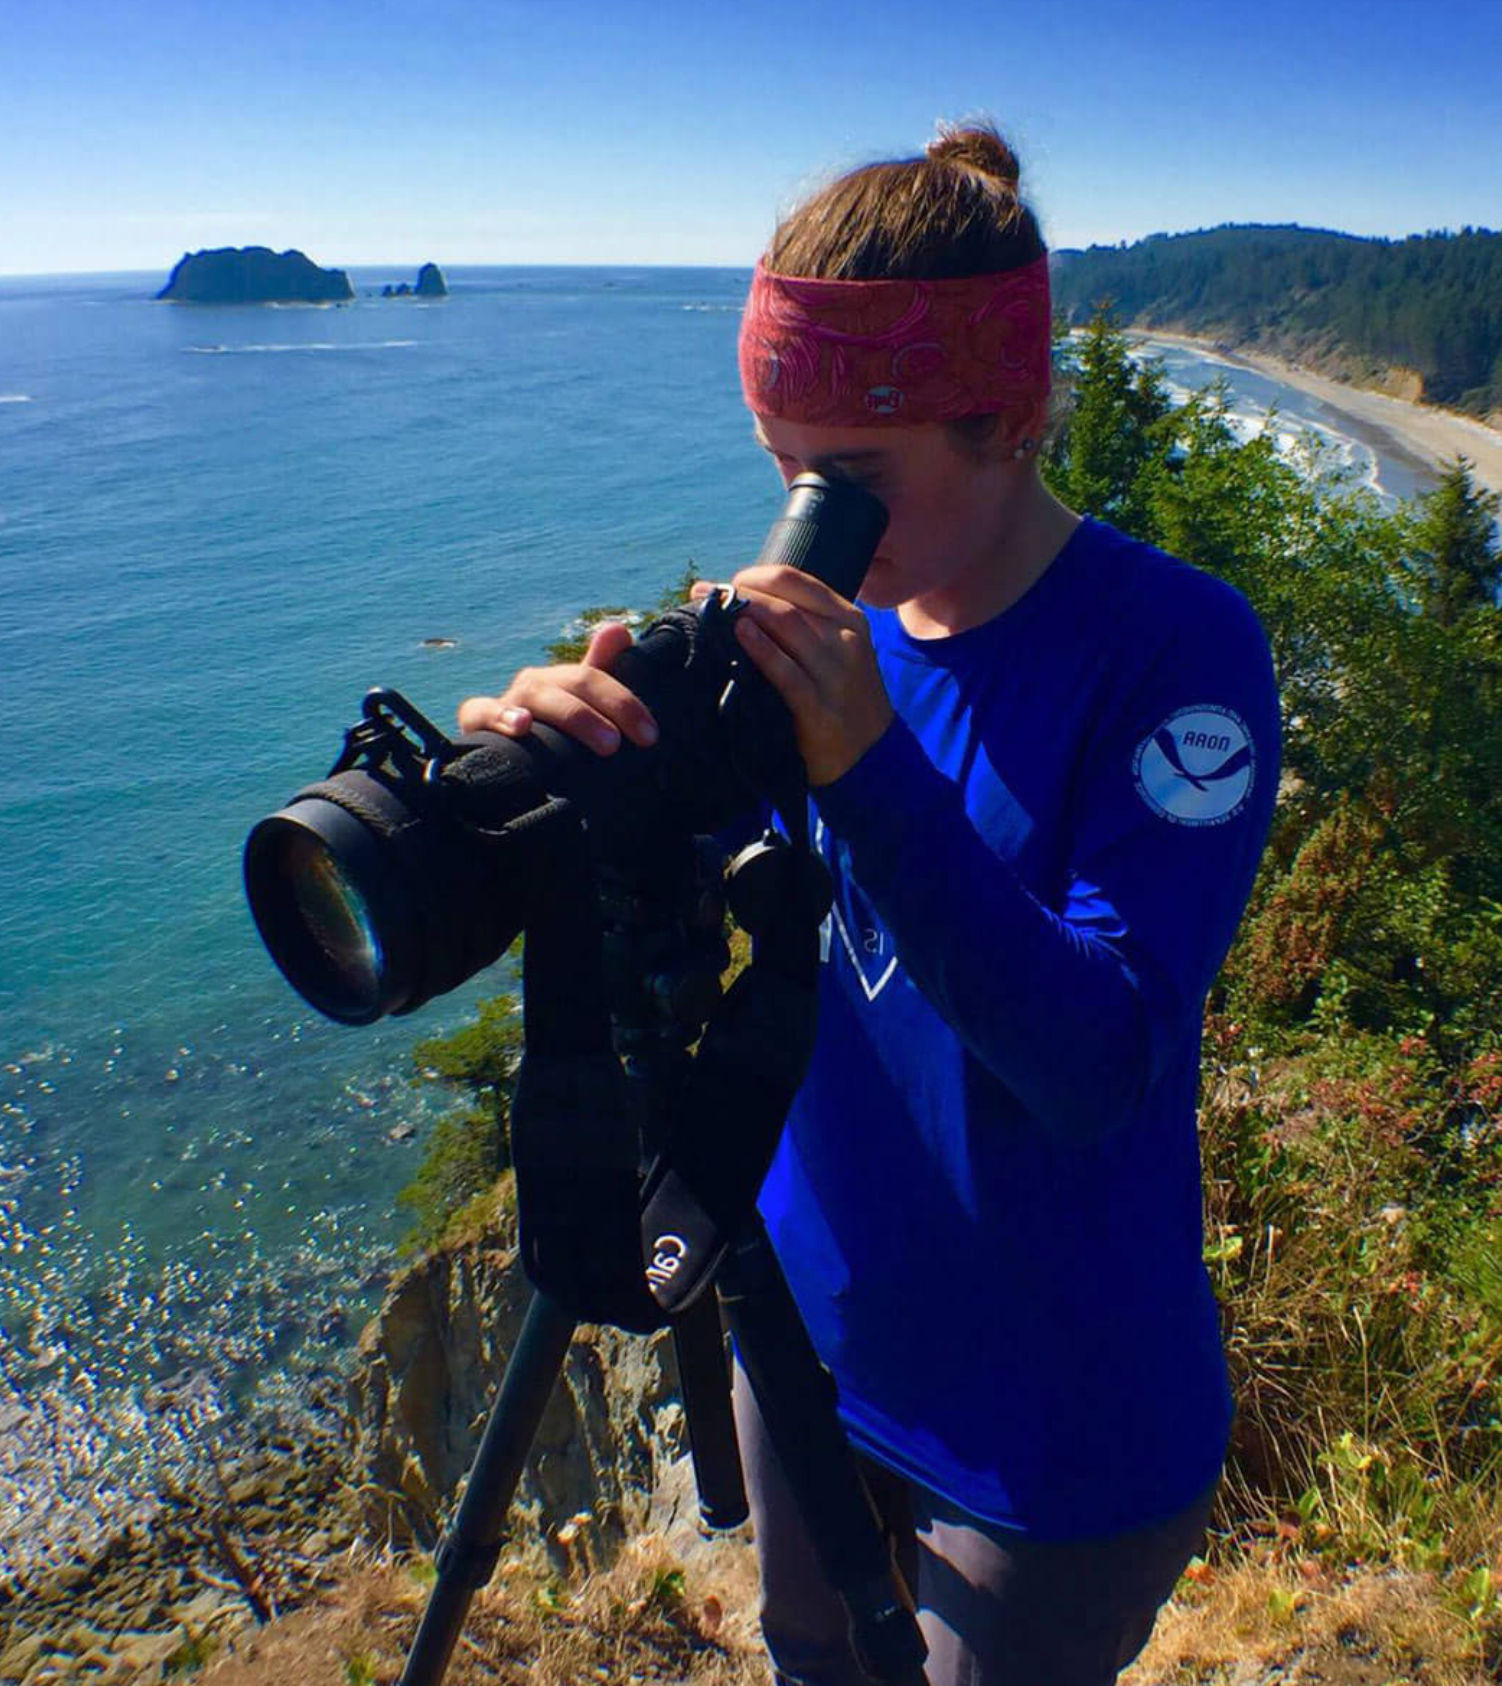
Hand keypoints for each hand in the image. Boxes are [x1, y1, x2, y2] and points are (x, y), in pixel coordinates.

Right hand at [456, 621, 658, 755]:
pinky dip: (500, 715)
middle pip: (575, 682)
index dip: (626, 701)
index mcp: (562, 681)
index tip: (650, 735)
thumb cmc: (548, 738)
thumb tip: (619, 629)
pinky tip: (521, 725)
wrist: (499, 765)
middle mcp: (536, 685)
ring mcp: (507, 700)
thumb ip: (602, 673)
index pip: (598, 677)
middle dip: (609, 707)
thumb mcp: (579, 711)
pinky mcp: (476, 721)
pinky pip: (480, 710)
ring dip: (574, 715)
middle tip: (626, 743)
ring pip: (538, 694)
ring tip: (605, 741)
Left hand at [723, 564, 892, 786]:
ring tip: (711, 613)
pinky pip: (787, 673)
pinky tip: (739, 635)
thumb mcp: (837, 652)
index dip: (755, 577)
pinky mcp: (820, 709)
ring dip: (744, 613)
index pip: (796, 581)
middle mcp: (845, 640)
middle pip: (785, 602)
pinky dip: (761, 650)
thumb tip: (748, 602)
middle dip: (740, 593)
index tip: (726, 585)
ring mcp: (835, 674)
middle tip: (704, 596)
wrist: (873, 757)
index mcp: (848, 619)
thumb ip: (805, 627)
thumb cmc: (842, 699)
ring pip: (787, 627)